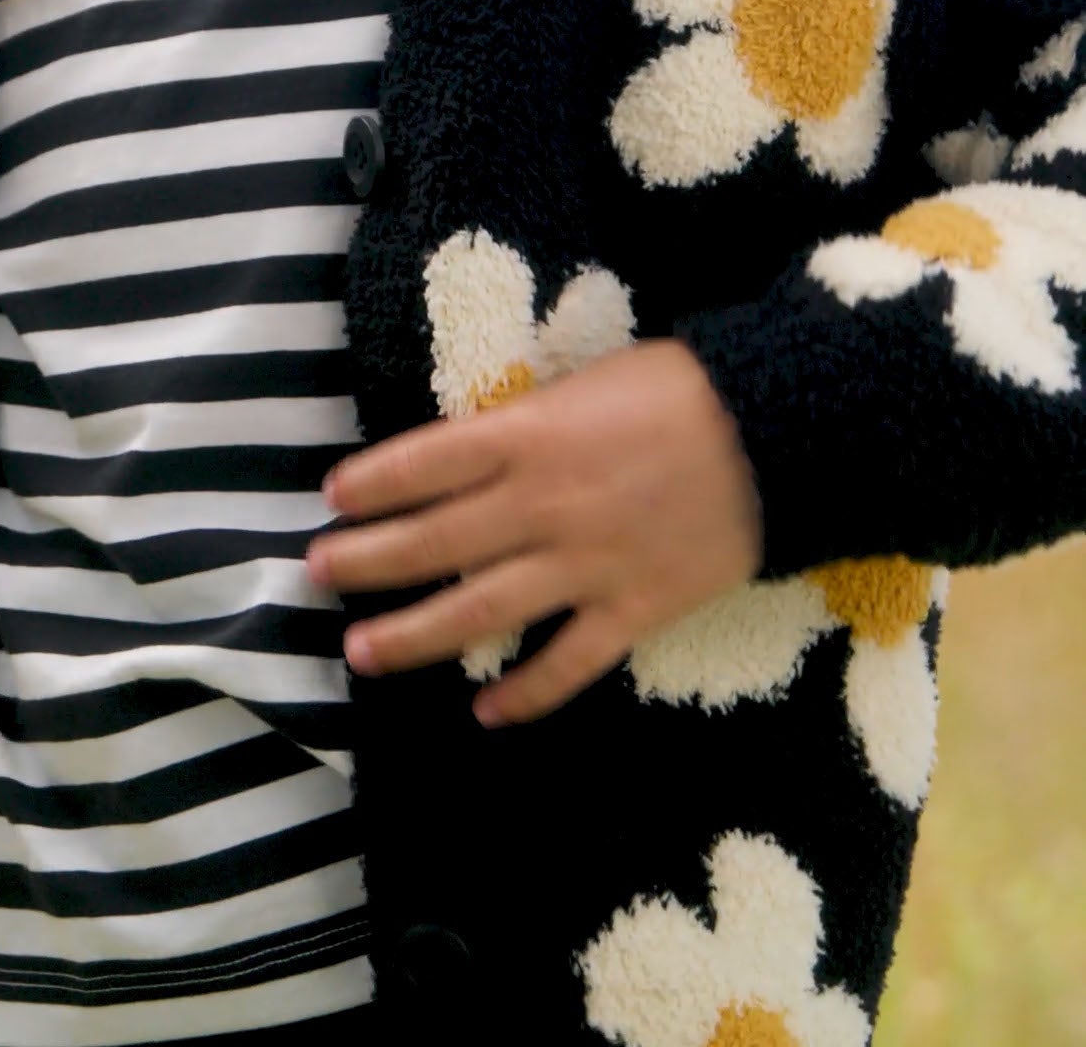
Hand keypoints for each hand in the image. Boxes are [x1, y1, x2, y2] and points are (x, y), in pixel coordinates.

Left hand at [305, 338, 763, 725]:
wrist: (780, 431)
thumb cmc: (680, 387)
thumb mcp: (585, 384)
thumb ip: (526, 424)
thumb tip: (473, 454)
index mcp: (527, 435)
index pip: (424, 462)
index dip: (371, 483)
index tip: (330, 498)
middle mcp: (542, 504)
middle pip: (434, 540)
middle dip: (366, 559)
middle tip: (314, 574)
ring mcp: (586, 564)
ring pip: (480, 610)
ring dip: (414, 634)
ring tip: (361, 651)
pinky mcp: (634, 610)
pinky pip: (568, 664)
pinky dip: (525, 693)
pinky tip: (484, 711)